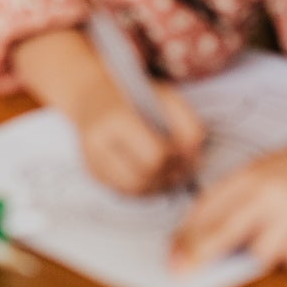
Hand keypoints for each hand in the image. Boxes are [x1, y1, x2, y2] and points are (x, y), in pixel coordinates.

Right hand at [8, 27, 205, 194]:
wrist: (93, 95)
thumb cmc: (135, 95)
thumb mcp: (167, 97)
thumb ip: (188, 124)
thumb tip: (194, 157)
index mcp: (115, 119)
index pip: (154, 156)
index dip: (176, 158)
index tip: (184, 151)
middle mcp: (97, 145)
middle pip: (145, 178)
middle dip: (169, 176)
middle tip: (182, 166)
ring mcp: (92, 163)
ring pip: (135, 191)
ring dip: (159, 186)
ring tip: (171, 171)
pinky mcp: (93, 175)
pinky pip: (126, 192)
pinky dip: (145, 187)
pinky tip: (154, 174)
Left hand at [171, 131, 286, 275]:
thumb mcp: (267, 170)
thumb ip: (238, 199)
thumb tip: (198, 241)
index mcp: (253, 172)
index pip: (209, 205)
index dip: (186, 234)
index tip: (172, 255)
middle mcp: (272, 189)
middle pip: (224, 232)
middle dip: (199, 255)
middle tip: (180, 273)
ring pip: (262, 254)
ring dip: (266, 253)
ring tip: (283, 231)